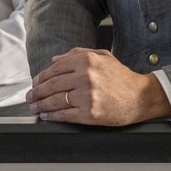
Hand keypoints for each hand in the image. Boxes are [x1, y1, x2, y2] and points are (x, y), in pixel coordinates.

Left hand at [27, 48, 169, 125]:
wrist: (141, 97)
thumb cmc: (121, 76)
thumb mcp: (101, 56)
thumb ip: (76, 54)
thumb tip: (54, 59)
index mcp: (86, 61)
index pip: (55, 69)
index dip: (41, 77)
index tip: (34, 83)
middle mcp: (85, 76)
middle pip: (52, 85)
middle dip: (37, 92)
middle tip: (29, 97)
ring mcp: (87, 96)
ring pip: (55, 100)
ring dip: (41, 105)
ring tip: (34, 107)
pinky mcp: (90, 114)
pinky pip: (65, 115)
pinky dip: (52, 116)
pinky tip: (46, 116)